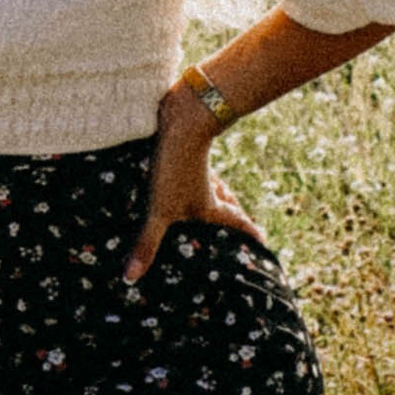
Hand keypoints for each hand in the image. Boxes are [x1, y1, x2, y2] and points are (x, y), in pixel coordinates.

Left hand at [125, 79, 269, 283]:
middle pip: (225, 204)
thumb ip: (147, 244)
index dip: (249, 233)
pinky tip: (180, 170)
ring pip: (211, 184)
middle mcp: (207, 187)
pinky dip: (193, 174)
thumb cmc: (173, 169)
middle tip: (242, 225)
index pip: (235, 223)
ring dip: (215, 193)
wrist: (181, 116)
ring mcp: (196, 167)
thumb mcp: (159, 211)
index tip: (264, 241)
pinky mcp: (182, 151)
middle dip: (232, 216)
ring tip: (216, 200)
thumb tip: (130, 278)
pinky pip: (193, 168)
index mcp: (208, 205)